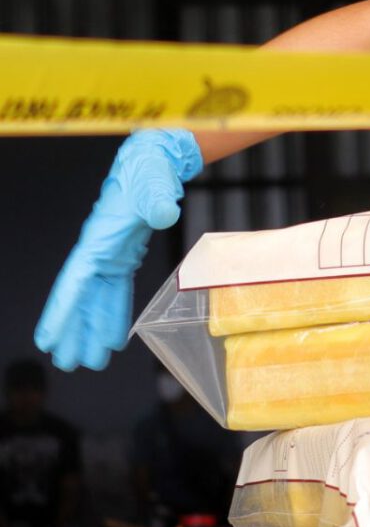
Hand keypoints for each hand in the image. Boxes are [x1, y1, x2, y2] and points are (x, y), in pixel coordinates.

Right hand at [35, 130, 202, 371]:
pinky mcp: (122, 257)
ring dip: (92, 330)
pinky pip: (115, 292)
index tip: (46, 339)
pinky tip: (114, 338)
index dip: (60, 312)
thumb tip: (165, 214)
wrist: (152, 163)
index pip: (73, 283)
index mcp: (97, 241)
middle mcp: (97, 253)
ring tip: (89, 361)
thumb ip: (156, 201)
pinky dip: (113, 315)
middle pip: (80, 299)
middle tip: (66, 363)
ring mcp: (108, 256)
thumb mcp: (153, 185)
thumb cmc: (147, 173)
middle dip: (72, 332)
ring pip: (95, 301)